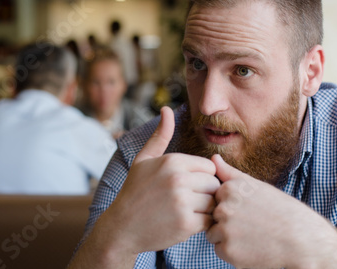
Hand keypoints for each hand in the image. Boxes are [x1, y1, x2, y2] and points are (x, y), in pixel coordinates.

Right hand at [101, 107, 220, 254]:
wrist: (122, 228)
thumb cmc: (135, 191)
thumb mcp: (144, 160)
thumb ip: (160, 136)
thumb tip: (167, 109)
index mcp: (172, 161)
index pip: (209, 166)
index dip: (201, 177)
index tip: (187, 185)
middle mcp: (178, 179)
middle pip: (214, 184)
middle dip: (205, 193)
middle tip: (188, 201)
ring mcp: (183, 202)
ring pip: (213, 202)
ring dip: (205, 209)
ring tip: (187, 212)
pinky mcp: (186, 224)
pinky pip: (209, 221)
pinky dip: (202, 225)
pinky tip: (185, 223)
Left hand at [206, 154, 336, 268]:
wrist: (302, 240)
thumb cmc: (280, 211)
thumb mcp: (256, 186)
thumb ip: (230, 173)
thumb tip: (213, 158)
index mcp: (230, 189)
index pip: (216, 199)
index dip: (233, 207)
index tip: (250, 210)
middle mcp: (224, 207)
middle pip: (214, 217)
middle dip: (229, 222)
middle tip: (253, 224)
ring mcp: (225, 230)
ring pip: (214, 234)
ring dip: (228, 238)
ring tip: (252, 236)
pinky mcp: (228, 251)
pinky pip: (220, 251)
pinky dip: (232, 252)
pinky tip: (251, 247)